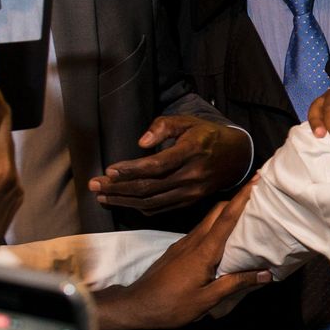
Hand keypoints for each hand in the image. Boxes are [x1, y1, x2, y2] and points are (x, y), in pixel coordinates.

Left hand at [88, 116, 251, 213]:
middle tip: (94, 185)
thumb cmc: (207, 135)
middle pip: (149, 187)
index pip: (156, 165)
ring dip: (123, 200)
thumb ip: (164, 126)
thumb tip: (141, 143)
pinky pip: (160, 208)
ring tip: (101, 196)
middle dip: (118, 188)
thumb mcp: (188, 121)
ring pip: (151, 201)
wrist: (236, 158)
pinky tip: (122, 201)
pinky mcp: (189, 201)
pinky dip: (139, 206)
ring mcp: (191, 192)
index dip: (131, 170)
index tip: (109, 170)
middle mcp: (191, 175)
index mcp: (191, 152)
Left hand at [97, 182, 269, 329]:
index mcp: (204, 250)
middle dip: (237, 200)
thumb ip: (236, 284)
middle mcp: (194, 240)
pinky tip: (223, 238)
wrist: (137, 305)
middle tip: (258, 199)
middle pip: (217, 211)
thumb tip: (266, 274)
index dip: (243, 197)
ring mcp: (184, 243)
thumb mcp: (207, 299)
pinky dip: (216, 226)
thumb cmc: (172, 305)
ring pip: (209, 220)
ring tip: (246, 217)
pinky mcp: (178, 249)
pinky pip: (201, 230)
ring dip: (227, 213)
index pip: (227, 217)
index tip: (257, 179)